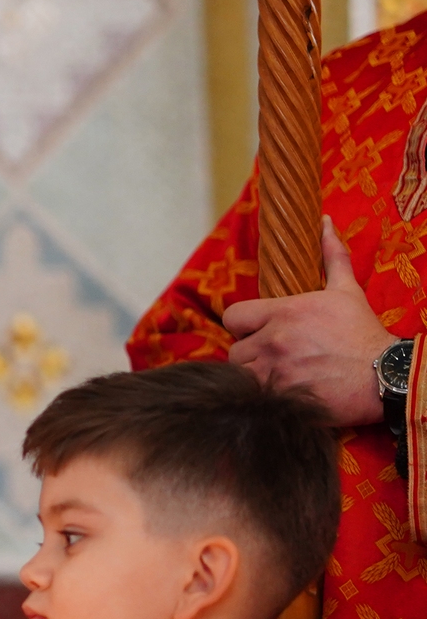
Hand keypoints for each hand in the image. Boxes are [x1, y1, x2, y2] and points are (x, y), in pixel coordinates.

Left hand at [225, 217, 396, 425]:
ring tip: (278, 375)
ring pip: (241, 373)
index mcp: (285, 311)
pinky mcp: (279, 395)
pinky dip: (260, 395)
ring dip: (254, 375)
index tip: (259, 332)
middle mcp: (275, 339)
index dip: (243, 327)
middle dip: (251, 354)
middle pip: (236, 349)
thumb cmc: (364, 334)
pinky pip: (251, 395)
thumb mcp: (347, 291)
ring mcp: (275, 369)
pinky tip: (279, 392)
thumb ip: (331, 257)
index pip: (233, 317)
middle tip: (274, 358)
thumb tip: (324, 223)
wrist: (385, 376)